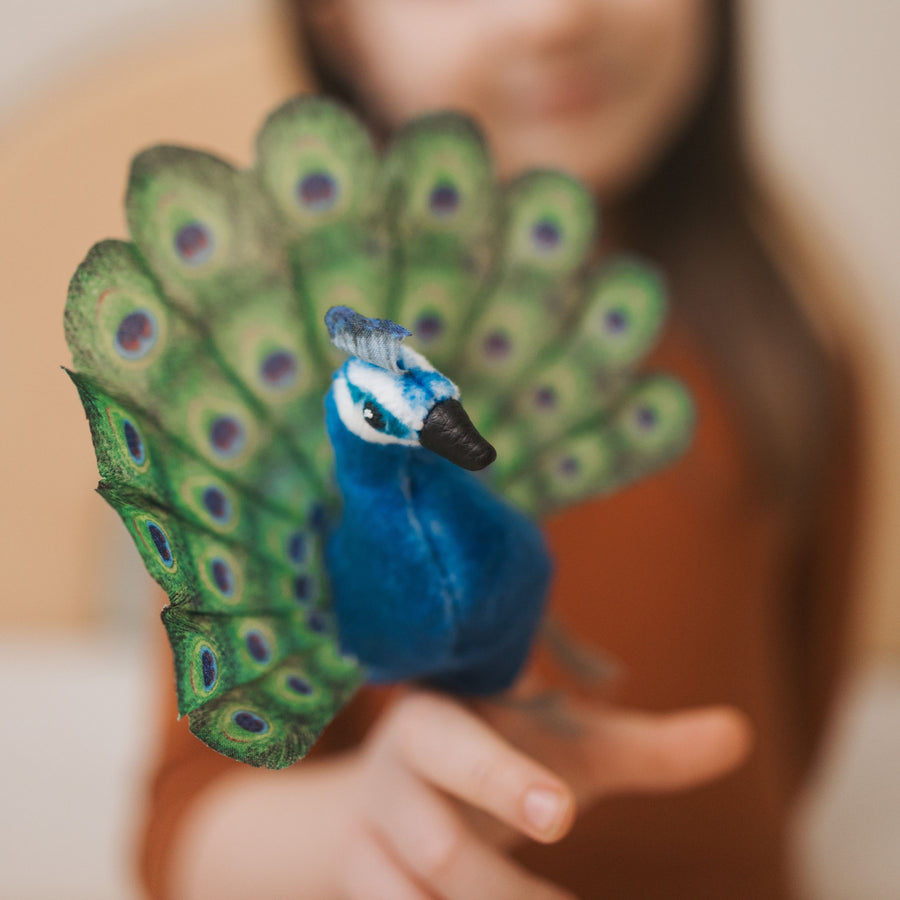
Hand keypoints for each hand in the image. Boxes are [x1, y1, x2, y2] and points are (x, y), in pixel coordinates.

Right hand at [339, 688, 751, 899]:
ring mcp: (367, 839)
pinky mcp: (359, 883)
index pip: (459, 743)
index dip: (504, 778)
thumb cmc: (500, 757)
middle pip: (436, 842)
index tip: (562, 813)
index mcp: (440, 720)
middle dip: (498, 884)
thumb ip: (646, 749)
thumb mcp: (565, 750)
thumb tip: (741, 734)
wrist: (393, 788)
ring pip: (410, 897)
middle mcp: (395, 779)